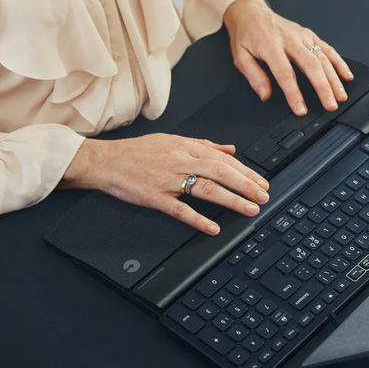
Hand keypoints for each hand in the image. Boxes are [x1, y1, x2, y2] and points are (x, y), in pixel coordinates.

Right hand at [61, 134, 269, 234]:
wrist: (105, 161)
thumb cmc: (138, 151)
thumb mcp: (173, 140)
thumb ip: (204, 145)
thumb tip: (230, 149)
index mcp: (186, 146)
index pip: (224, 159)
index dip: (246, 171)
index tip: (262, 182)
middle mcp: (180, 160)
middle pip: (220, 171)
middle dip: (246, 184)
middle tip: (263, 196)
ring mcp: (167, 179)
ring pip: (205, 188)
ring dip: (231, 200)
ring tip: (250, 209)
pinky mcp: (154, 197)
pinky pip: (179, 209)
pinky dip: (198, 218)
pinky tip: (213, 227)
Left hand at [223, 0, 353, 115]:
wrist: (251, 12)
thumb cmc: (246, 35)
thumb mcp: (240, 57)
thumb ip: (254, 77)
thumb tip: (265, 95)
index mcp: (271, 46)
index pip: (285, 74)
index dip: (295, 94)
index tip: (301, 109)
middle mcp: (290, 40)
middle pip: (311, 65)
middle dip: (323, 87)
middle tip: (330, 104)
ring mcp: (302, 36)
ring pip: (323, 58)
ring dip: (334, 78)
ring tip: (341, 96)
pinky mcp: (309, 35)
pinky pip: (327, 48)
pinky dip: (339, 62)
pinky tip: (346, 75)